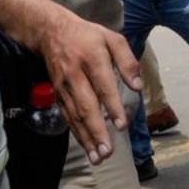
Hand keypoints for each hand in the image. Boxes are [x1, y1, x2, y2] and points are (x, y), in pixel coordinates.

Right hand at [34, 8, 142, 164]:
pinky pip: (67, 116)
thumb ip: (127, 60)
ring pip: (75, 116)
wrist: (51, 32)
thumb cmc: (88, 36)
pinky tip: (86, 146)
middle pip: (86, 106)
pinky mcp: (57, 94)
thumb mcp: (112, 38)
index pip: (103, 86)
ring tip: (97, 156)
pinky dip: (76, 132)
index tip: (121, 125)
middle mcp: (75, 75)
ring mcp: (64, 86)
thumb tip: (138, 86)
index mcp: (92, 58)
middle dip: (97, 131)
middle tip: (107, 151)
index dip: (112, 106)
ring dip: (86, 138)